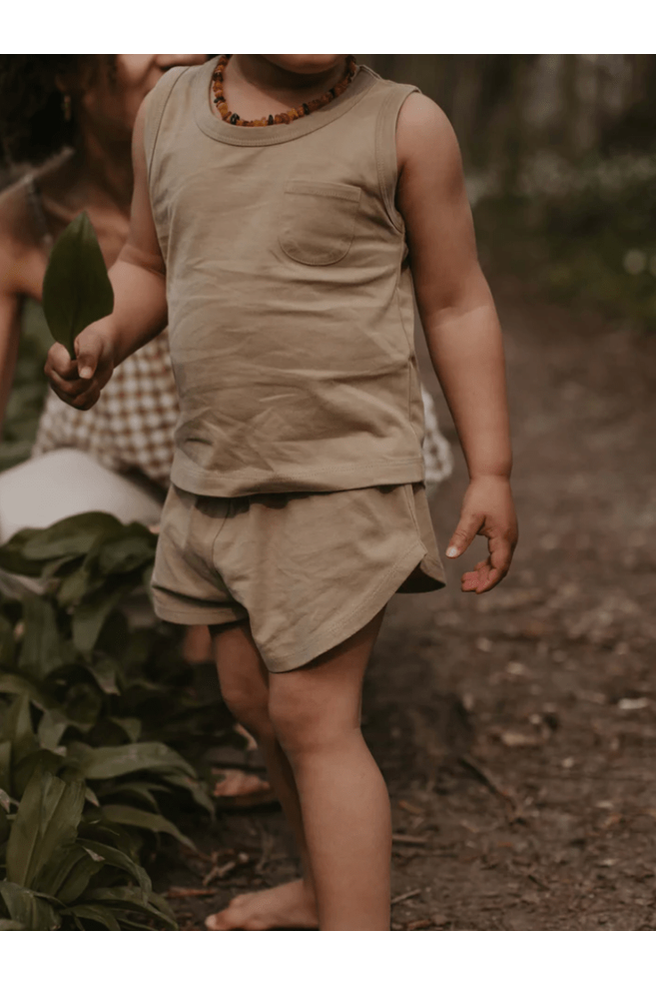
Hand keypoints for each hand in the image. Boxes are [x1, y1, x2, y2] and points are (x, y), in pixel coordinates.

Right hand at [44, 325, 114, 410]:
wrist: (102, 352)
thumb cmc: (96, 342)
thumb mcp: (93, 344)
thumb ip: (88, 357)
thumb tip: (84, 376)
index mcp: (53, 358)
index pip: (66, 372)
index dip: (83, 367)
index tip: (88, 356)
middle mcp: (52, 374)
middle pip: (70, 389)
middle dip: (89, 382)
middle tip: (94, 370)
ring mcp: (59, 387)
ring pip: (76, 401)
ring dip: (92, 391)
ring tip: (94, 378)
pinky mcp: (69, 397)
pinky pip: (83, 406)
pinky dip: (93, 398)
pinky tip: (94, 386)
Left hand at [446, 475, 517, 592]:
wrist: (492, 476)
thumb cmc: (481, 495)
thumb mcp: (470, 517)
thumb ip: (461, 536)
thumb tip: (450, 556)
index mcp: (504, 538)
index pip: (500, 568)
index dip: (488, 582)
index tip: (474, 591)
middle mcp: (510, 539)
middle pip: (499, 568)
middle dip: (483, 580)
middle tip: (464, 586)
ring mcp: (508, 536)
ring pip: (498, 562)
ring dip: (483, 573)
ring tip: (465, 580)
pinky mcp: (503, 532)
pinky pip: (497, 554)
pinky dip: (486, 563)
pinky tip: (474, 566)